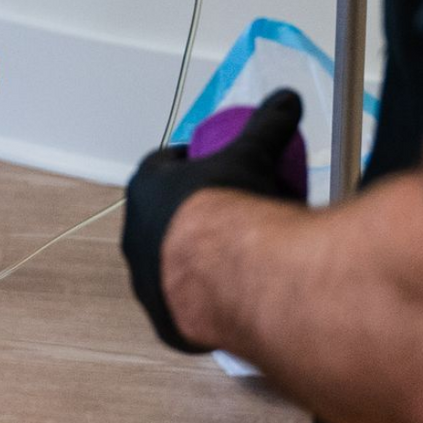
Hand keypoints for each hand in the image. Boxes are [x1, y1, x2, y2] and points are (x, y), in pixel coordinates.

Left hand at [122, 91, 306, 352]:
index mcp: (146, 189)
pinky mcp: (167, 322)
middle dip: (189, 216)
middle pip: (162, 219)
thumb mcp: (253, 153)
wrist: (239, 276)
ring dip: (193, 262)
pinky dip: (204, 303)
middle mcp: (135, 236)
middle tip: (231, 216)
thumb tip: (287, 99)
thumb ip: (268, 124)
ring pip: (168, 267)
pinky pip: (185, 309)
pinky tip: (231, 298)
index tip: (214, 168)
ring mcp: (147, 283)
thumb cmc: (233, 209)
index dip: (188, 165)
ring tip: (234, 260)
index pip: (162, 168)